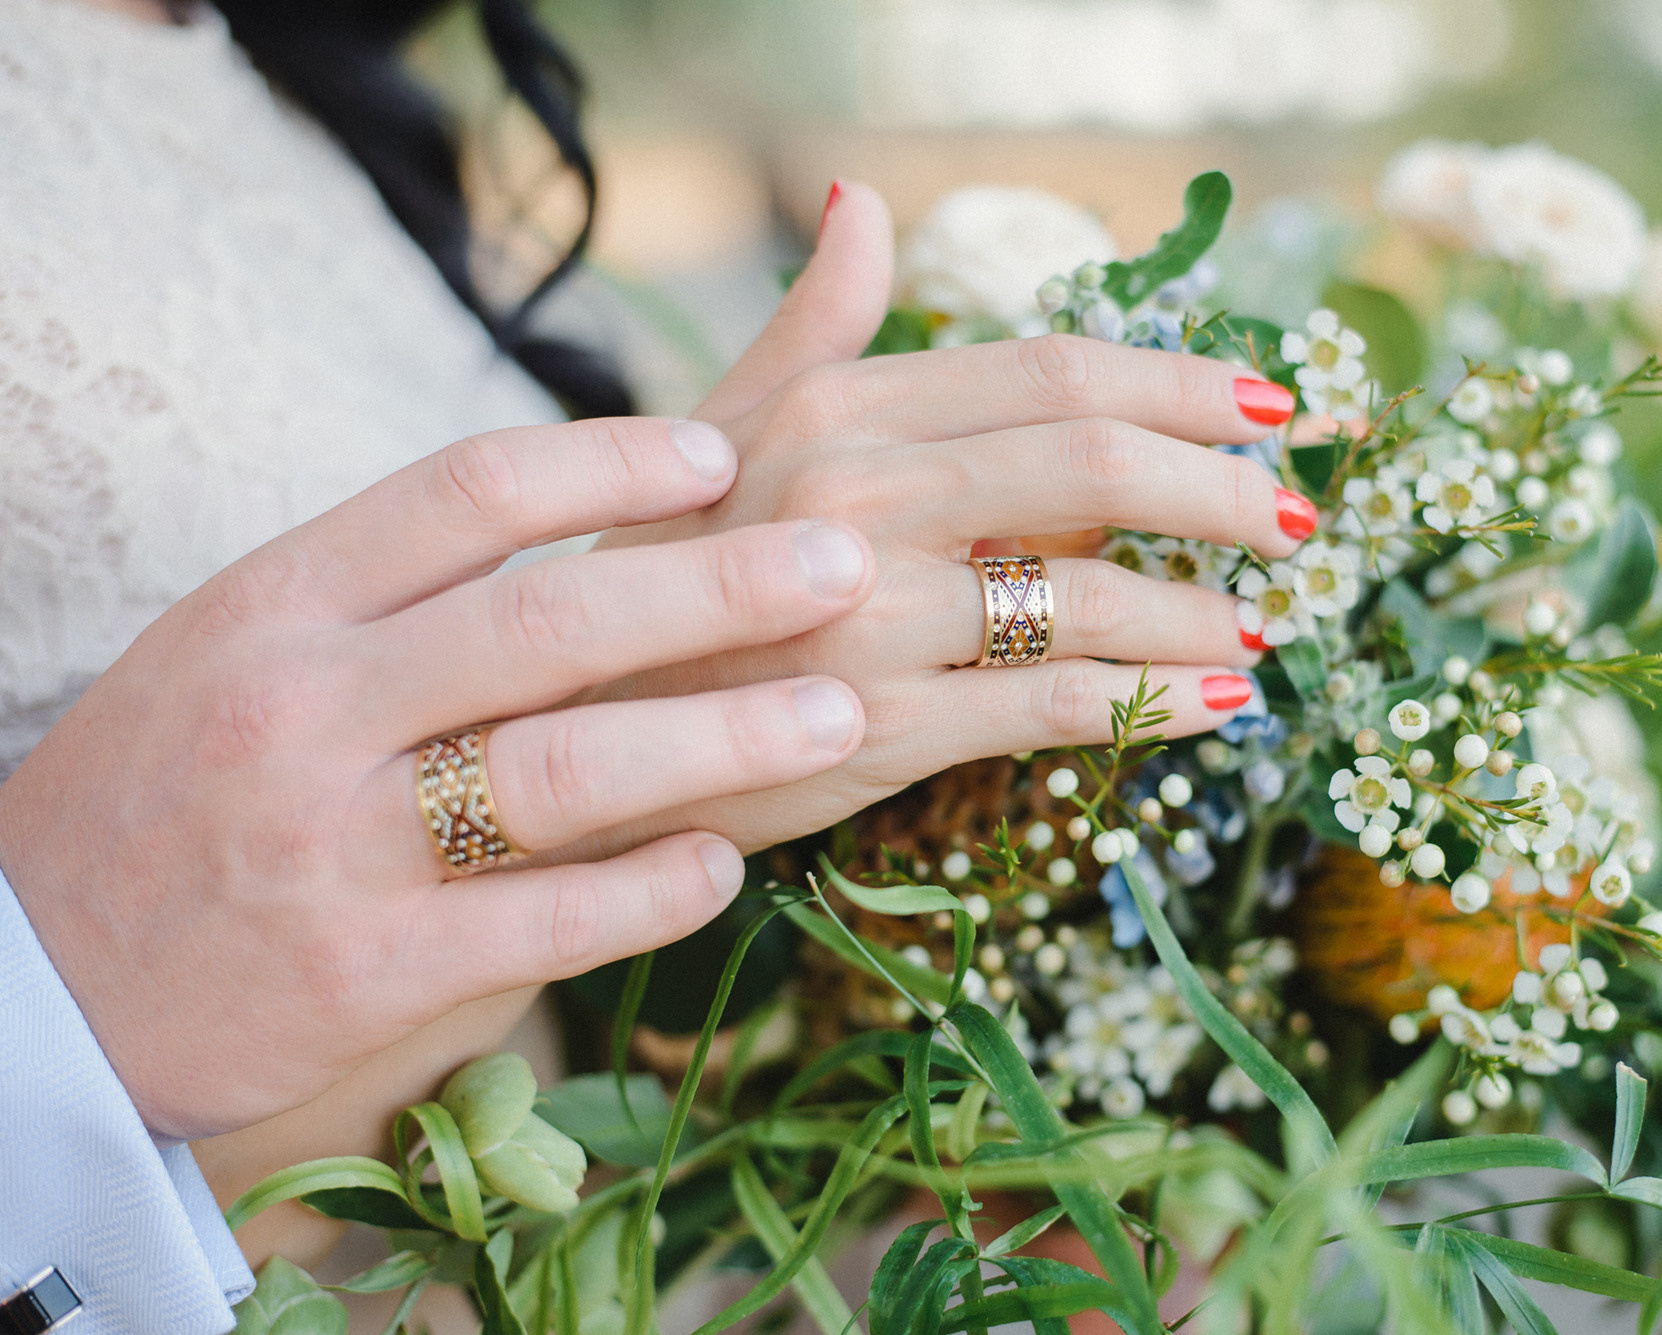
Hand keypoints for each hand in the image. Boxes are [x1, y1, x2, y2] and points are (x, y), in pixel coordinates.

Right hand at [0, 419, 876, 1138]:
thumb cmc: (169, 797)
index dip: (608, 463)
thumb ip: (389, 591)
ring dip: (722, 735)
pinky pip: (542, 920)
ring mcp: (331, 844)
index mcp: (276, 603)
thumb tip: (573, 517)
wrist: (29, 985)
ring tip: (838, 710)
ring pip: (563, 767)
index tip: (720, 454)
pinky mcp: (365, 972)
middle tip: (845, 559)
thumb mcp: (241, 651)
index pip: (465, 492)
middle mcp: (303, 706)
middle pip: (546, 620)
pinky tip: (728, 863)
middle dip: (717, 586)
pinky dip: (650, 889)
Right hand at [579, 182, 1312, 851]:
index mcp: (836, 405)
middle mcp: (857, 491)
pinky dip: (1153, 702)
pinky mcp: (881, 722)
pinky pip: (1055, 701)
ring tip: (1260, 627)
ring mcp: (868, 608)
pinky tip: (1213, 703)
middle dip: (1225, 489)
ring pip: (1091, 590)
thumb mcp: (721, 428)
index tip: (1269, 406)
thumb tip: (861, 202)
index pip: (1049, 370)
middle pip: (1094, 458)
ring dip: (1199, 610)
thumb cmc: (663, 573)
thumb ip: (810, 323)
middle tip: (1299, 518)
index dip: (1180, 381)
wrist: (567, 726)